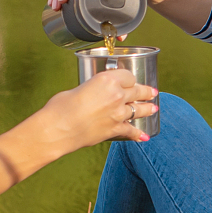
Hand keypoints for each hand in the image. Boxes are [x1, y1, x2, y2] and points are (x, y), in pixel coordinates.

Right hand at [40, 67, 157, 150]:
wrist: (58, 128)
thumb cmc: (61, 107)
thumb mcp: (79, 88)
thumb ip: (92, 89)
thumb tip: (94, 95)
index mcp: (107, 80)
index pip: (127, 76)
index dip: (130, 78)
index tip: (131, 80)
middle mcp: (116, 95)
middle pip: (137, 91)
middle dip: (146, 91)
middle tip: (151, 92)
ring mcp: (117, 113)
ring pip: (138, 110)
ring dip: (147, 109)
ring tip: (153, 108)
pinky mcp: (114, 129)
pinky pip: (131, 130)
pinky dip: (138, 134)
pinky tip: (144, 137)